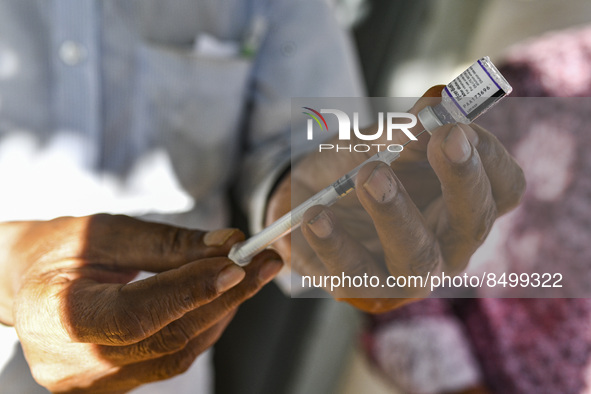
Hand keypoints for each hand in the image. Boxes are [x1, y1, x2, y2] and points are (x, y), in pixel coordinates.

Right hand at [0, 214, 281, 392]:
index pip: (136, 314)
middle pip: (166, 338)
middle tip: (264, 263)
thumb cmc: (60, 250)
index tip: (237, 263)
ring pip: (176, 354)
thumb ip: (168, 243)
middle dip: (225, 297)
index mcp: (57, 316)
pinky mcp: (111, 385)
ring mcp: (92, 383)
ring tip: (247, 275)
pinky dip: (201, 327)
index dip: (191, 291)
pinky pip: (170, 361)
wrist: (29, 283)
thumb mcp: (108, 233)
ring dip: (220, 313)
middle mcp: (72, 363)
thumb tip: (229, 243)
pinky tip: (218, 299)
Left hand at [267, 86, 524, 312]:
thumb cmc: (356, 165)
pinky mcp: (362, 288)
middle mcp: (447, 245)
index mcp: (464, 205)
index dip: (489, 156)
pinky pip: (354, 275)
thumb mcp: (380, 139)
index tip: (457, 125)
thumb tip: (439, 103)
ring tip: (370, 175)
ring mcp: (406, 273)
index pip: (504, 187)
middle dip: (460, 180)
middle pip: (473, 224)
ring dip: (395, 215)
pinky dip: (335, 244)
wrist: (305, 195)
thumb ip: (409, 126)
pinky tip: (316, 217)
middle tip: (440, 140)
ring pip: (417, 259)